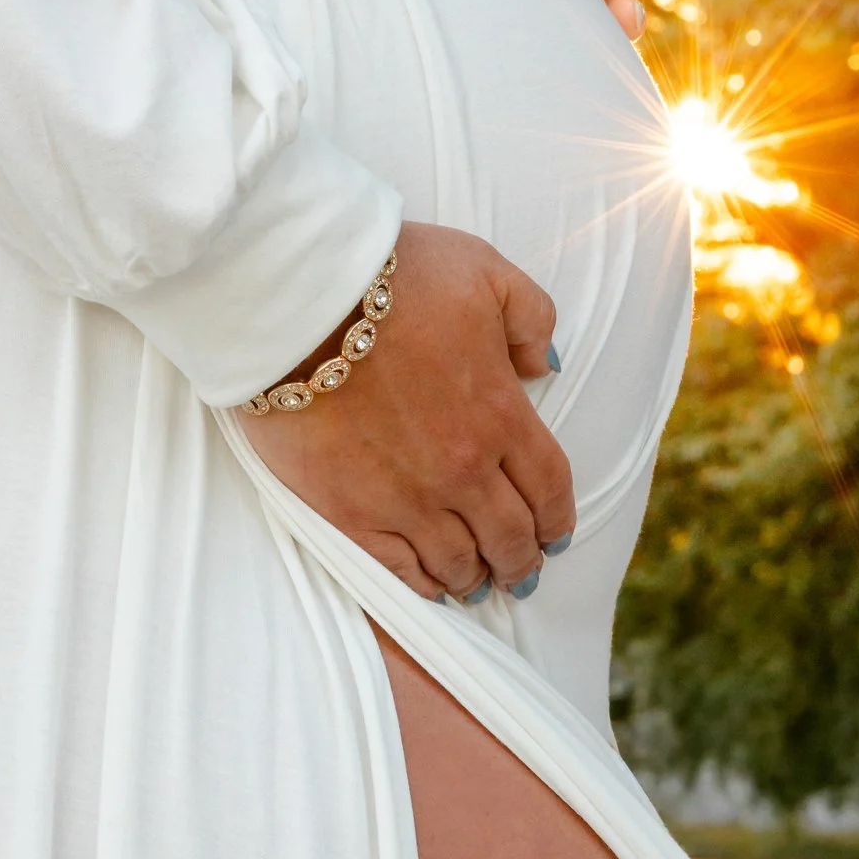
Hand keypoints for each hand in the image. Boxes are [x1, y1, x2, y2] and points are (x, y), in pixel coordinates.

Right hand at [234, 221, 573, 603]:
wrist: (301, 302)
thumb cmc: (393, 276)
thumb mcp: (484, 270)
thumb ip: (531, 317)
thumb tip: (544, 364)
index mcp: (501, 413)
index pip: (548, 485)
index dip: (557, 517)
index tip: (557, 534)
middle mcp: (463, 467)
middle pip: (510, 535)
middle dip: (522, 559)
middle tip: (522, 571)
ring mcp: (406, 497)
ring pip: (458, 560)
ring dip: (476, 577)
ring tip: (478, 584)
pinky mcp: (350, 513)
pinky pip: (399, 569)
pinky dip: (422, 585)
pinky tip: (430, 587)